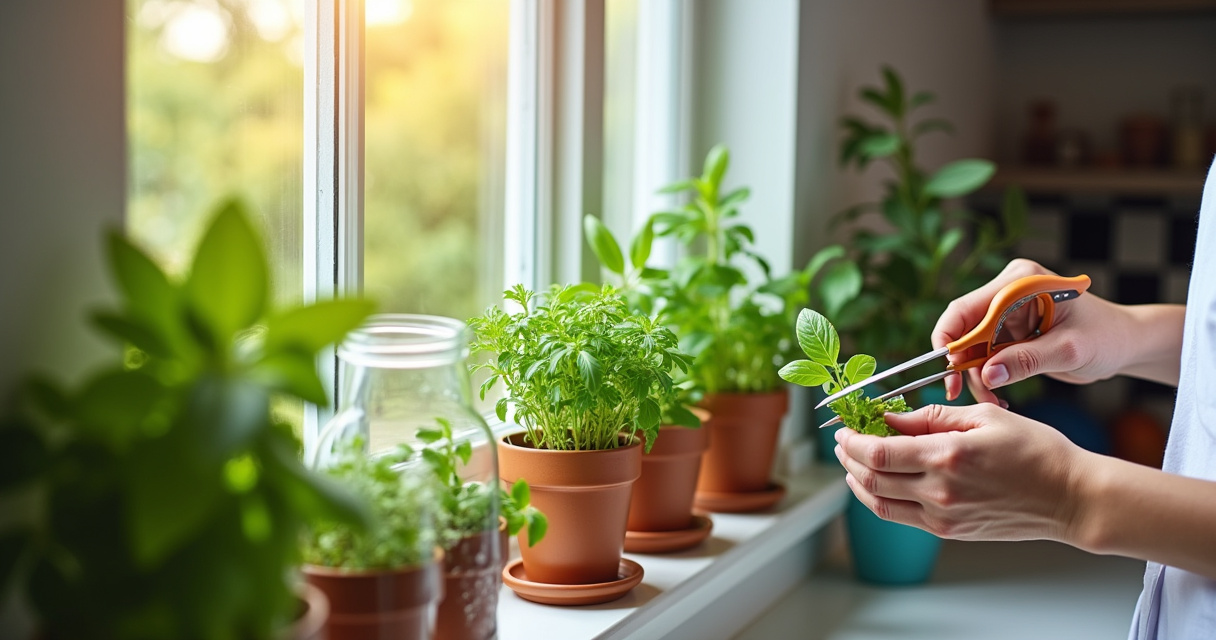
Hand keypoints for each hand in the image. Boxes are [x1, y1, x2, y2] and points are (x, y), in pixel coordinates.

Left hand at [834, 403, 1088, 541]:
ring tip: (850, 461)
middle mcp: (939, 491)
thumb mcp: (984, 417)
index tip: (843, 426)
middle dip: (847, 457)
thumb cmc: (1036, 451)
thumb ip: (930, 417)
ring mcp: (942, 517)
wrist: (1070, 499)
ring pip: (879, 501)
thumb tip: (889, 416)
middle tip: (841, 440)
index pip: (878, 451)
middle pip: (871, 477)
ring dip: (856, 480)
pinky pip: (899, 516)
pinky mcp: (948, 532)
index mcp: (948, 457)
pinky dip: (878, 498)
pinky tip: (875, 483)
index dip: (851, 438)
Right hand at [934, 258, 1136, 403]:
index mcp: (1020, 282)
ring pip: (971, 346)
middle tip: (958, 391)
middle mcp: (1007, 292)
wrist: (1125, 344)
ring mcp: (1007, 312)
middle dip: (961, 362)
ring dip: (975, 375)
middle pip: (963, 327)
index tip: (948, 368)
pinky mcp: (1010, 331)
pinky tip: (997, 394)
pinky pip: (985, 354)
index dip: (950, 338)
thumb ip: (1028, 360)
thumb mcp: (1069, 350)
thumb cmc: (1107, 337)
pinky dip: (987, 376)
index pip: (966, 307)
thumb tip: (987, 375)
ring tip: (993, 401)